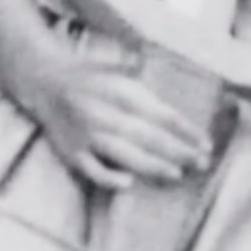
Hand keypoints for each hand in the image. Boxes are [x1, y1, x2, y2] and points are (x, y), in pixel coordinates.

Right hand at [25, 54, 211, 190]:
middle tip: (202, 164)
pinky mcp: (71, 151)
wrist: (44, 81)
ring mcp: (87, 134)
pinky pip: (91, 169)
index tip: (207, 143)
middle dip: (179, 152)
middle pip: (149, 137)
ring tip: (177, 173)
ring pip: (125, 154)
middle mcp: (105, 113)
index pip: (162, 115)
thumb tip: (184, 70)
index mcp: (121, 92)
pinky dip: (108, 177)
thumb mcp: (120, 68)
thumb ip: (148, 75)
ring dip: (153, 165)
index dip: (186, 131)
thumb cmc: (90, 75)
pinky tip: (128, 182)